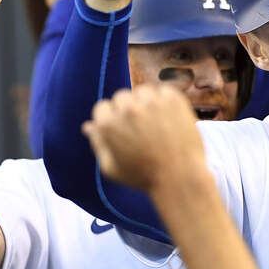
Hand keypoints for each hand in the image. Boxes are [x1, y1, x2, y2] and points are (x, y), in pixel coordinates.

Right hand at [82, 86, 206, 192]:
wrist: (180, 177)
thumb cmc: (144, 177)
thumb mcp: (112, 168)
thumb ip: (98, 144)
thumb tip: (88, 126)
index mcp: (107, 124)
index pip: (102, 107)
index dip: (112, 119)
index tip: (124, 130)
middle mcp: (127, 109)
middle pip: (121, 96)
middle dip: (128, 110)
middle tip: (142, 129)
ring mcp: (150, 102)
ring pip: (143, 92)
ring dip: (147, 103)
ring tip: (157, 125)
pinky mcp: (172, 99)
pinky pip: (164, 91)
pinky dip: (166, 102)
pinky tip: (170, 120)